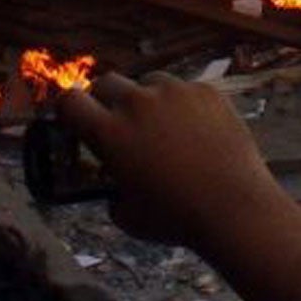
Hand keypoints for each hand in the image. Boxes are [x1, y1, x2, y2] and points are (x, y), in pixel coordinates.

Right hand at [54, 72, 276, 245]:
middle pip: (107, 82)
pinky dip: (184, 105)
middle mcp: (138, 103)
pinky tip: (197, 130)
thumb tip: (114, 186)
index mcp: (110, 132)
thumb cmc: (175, 218)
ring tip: (162, 126)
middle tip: (116, 120)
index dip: (67, 108)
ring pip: (149, 82)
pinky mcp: (207, 91)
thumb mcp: (127, 216)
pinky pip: (186, 90)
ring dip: (147, 98)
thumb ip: (112, 192)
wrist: (233, 206)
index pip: (70, 101)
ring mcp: (175, 91)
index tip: (72, 117)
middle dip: (104, 98)